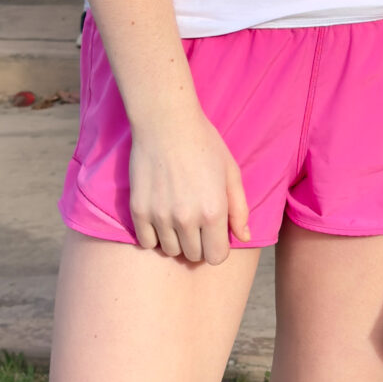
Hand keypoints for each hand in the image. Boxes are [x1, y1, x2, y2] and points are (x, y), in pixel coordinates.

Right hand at [125, 102, 250, 260]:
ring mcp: (160, 216)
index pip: (216, 257)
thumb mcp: (231, 173)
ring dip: (177, 240)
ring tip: (178, 218)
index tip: (214, 235)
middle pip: (194, 256)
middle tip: (197, 223)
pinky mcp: (139, 210)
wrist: (166, 124)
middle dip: (198, 244)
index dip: (217, 248)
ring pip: (170, 250)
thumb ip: (239, 209)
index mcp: (214, 212)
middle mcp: (187, 219)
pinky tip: (161, 218)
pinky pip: (147, 242)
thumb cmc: (205, 145)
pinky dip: (154, 235)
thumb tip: (243, 237)